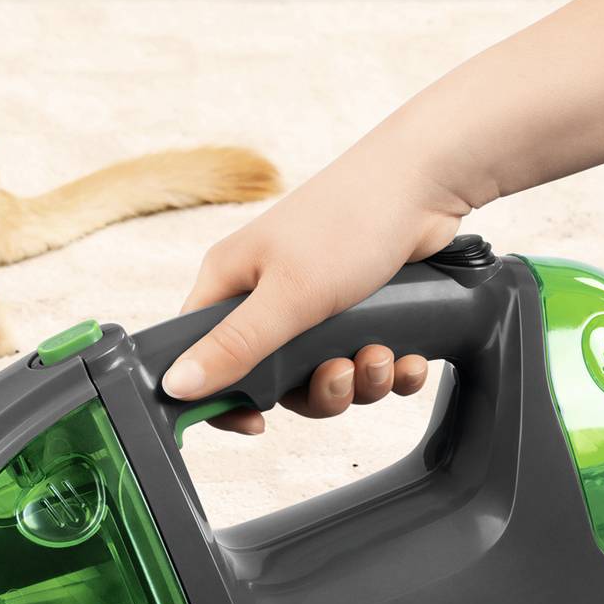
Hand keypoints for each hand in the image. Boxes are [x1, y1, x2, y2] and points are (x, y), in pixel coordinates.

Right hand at [163, 145, 464, 432]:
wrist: (428, 182)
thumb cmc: (348, 220)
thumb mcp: (288, 294)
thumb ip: (233, 346)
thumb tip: (175, 385)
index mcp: (230, 284)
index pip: (200, 355)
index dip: (222, 396)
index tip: (257, 421)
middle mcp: (267, 294)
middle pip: (272, 378)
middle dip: (317, 389)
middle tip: (340, 374)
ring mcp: (314, 301)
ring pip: (324, 374)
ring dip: (360, 379)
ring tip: (383, 355)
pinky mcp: (359, 308)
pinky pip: (364, 361)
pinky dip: (389, 369)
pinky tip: (407, 357)